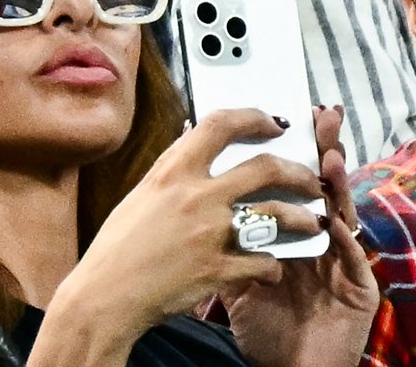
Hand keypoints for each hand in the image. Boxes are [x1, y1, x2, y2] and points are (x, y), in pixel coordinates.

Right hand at [30, 109, 323, 365]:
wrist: (105, 298)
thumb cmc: (118, 248)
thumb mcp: (142, 195)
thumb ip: (174, 170)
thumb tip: (194, 141)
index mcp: (173, 172)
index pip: (221, 125)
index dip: (254, 116)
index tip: (275, 122)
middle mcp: (196, 196)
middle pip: (265, 167)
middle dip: (297, 172)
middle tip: (310, 179)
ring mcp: (210, 233)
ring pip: (277, 214)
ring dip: (301, 218)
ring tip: (311, 223)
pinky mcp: (218, 269)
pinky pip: (263, 261)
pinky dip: (273, 265)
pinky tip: (273, 267)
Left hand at [222, 106, 379, 366]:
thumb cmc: (267, 331)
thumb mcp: (238, 282)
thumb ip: (227, 240)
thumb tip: (197, 193)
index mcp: (293, 235)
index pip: (296, 181)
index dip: (296, 148)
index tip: (286, 114)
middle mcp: (321, 241)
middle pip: (323, 186)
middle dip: (324, 149)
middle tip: (322, 116)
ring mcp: (342, 262)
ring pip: (343, 214)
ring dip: (336, 185)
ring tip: (327, 158)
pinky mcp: (359, 289)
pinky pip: (352, 258)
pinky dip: (343, 237)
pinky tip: (333, 219)